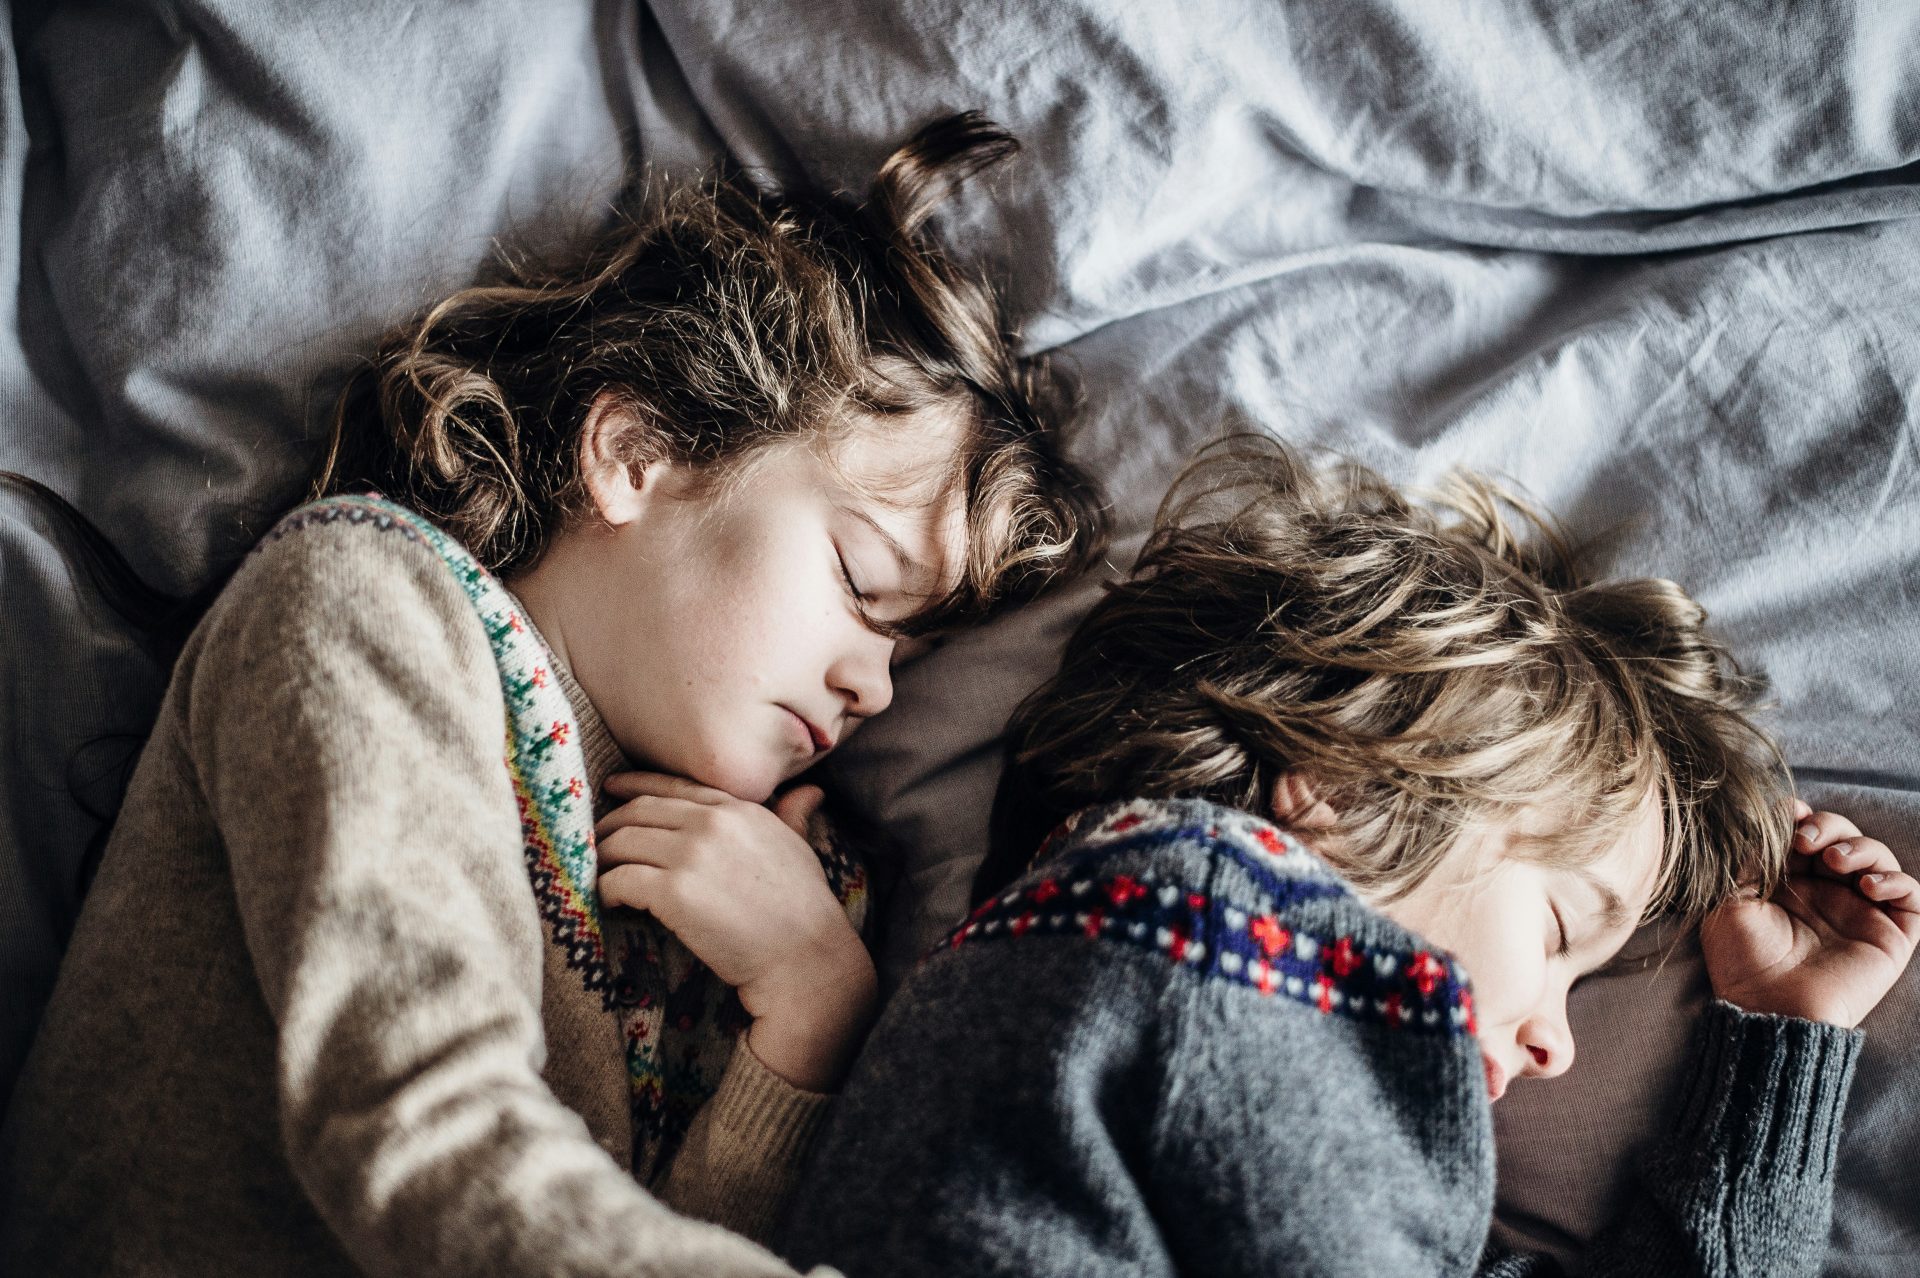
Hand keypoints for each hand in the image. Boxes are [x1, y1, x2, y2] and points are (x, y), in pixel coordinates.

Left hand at [595, 772, 877, 1090]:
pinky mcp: (673, 893)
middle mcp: (711, 824)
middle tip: (595, 844)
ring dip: (603, 860)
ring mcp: (691, 856)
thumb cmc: (806, 907)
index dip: (635, 785)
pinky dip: (606, 890)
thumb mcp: (800, 847)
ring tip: (598, 876)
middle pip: (639, 812)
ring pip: (621, 843)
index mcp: (738, 809)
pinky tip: (610, 902)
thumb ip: (794, 814)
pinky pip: (619, 880)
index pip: (673, 785)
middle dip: (610, 827)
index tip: (612, 789)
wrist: (805, 957)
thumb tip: (810, 791)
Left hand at [1700, 801, 1919, 1027]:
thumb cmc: (1742, 960)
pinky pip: (1912, 899)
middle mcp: (1827, 894)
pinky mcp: (1889, 937)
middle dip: (1830, 825)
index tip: (1790, 812)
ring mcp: (1860, 913)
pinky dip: (1898, 882)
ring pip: (1880, 860)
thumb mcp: (1732, 902)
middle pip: (1845, 838)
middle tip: (1807, 841)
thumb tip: (1770, 820)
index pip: (1807, 835)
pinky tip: (1869, 886)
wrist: (1768, 1008)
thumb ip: (1752, 860)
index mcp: (1789, 883)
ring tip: (1835, 861)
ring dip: (1862, 847)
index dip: (1803, 817)